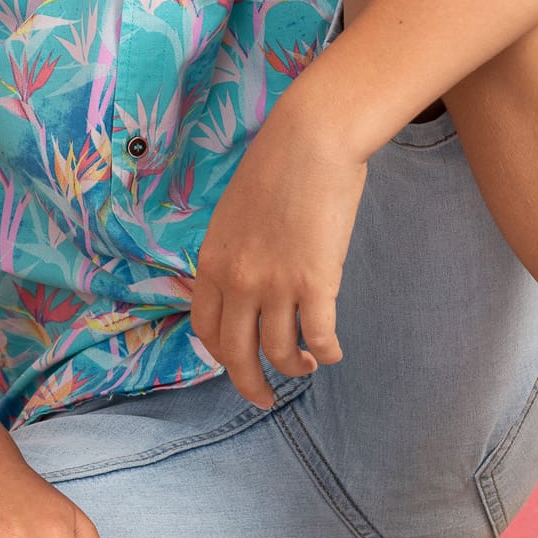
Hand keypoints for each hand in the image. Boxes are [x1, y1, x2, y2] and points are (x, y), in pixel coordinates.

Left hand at [183, 101, 368, 407]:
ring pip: (281, 353)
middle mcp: (237, 281)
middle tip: (265, 398)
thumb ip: (234, 252)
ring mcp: (275, 285)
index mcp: (212, 262)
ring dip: (296, 367)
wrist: (310, 138)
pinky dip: (327, 352)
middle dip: (252, 385)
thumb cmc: (278, 164)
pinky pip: (320, 337)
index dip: (221, 355)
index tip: (237, 363)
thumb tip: (246, 282)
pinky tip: (333, 351)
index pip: (205, 329)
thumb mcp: (235, 212)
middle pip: (237, 355)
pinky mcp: (315, 283)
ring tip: (308, 365)